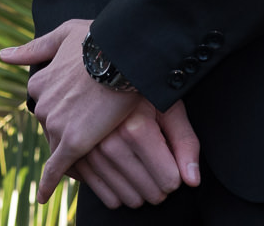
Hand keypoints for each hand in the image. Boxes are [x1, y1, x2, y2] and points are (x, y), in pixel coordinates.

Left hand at [0, 19, 151, 202]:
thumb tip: (2, 55)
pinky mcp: (72, 142)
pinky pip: (57, 167)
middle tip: (90, 128)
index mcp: (40, 81)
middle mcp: (42, 104)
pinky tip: (43, 195)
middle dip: (68, 129)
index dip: (63, 110)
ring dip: (69, 150)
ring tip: (91, 150)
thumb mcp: (63, 34)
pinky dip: (49, 182)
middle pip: (51, 126)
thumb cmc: (98, 38)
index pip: (47, 105)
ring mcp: (55, 124)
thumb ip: (34, 47)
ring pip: (57, 145)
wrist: (122, 53)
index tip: (77, 110)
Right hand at [71, 99, 201, 209]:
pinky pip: (100, 192)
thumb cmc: (140, 87)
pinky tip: (120, 176)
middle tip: (158, 167)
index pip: (169, 181)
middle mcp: (109, 143)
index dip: (176, 175)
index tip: (172, 162)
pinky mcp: (71, 154)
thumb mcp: (169, 106)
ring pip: (124, 199)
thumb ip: (185, 143)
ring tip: (141, 169)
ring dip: (137, 191)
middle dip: (158, 186)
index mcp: (136, 130)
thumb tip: (193, 181)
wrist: (100, 65)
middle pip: (148, 193)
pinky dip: (112, 189)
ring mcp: (86, 150)